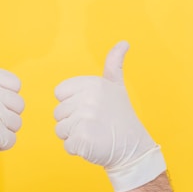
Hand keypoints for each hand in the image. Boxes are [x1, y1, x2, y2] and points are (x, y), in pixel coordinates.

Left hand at [54, 41, 165, 191]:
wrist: (134, 147)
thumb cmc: (120, 116)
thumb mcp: (116, 86)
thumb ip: (114, 64)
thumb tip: (123, 42)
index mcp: (91, 83)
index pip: (59, 93)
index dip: (71, 103)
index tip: (89, 107)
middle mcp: (87, 99)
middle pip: (58, 113)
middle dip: (72, 121)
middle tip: (94, 123)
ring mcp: (85, 119)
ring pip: (60, 129)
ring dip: (73, 135)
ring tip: (94, 133)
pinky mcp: (82, 139)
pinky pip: (66, 145)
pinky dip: (78, 149)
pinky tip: (93, 145)